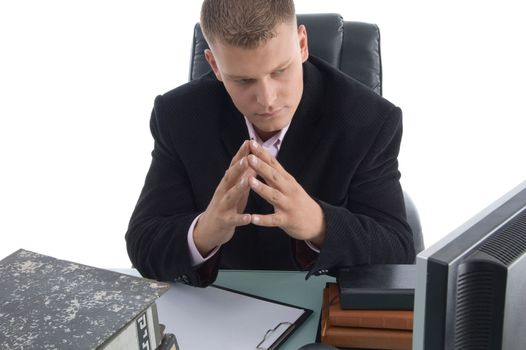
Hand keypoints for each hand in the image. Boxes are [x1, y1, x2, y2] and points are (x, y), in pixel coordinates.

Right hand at [193, 140, 254, 255]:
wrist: (208, 229)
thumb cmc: (226, 207)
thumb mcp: (234, 190)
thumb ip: (243, 177)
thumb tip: (253, 161)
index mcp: (227, 184)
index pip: (234, 166)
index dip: (241, 154)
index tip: (249, 142)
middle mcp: (223, 192)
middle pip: (230, 177)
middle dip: (239, 167)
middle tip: (248, 157)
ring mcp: (222, 206)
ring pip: (230, 196)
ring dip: (239, 188)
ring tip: (248, 181)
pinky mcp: (224, 221)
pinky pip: (233, 220)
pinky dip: (241, 218)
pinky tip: (249, 218)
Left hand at [246, 140, 325, 246]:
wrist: (317, 221)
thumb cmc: (298, 200)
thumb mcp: (289, 184)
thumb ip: (275, 173)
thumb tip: (261, 157)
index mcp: (287, 180)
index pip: (274, 164)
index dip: (262, 154)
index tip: (251, 143)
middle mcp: (288, 190)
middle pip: (274, 176)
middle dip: (261, 167)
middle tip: (249, 157)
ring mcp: (288, 205)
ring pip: (273, 196)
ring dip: (261, 188)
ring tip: (249, 181)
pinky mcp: (286, 220)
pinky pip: (273, 220)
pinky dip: (263, 219)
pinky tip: (252, 219)